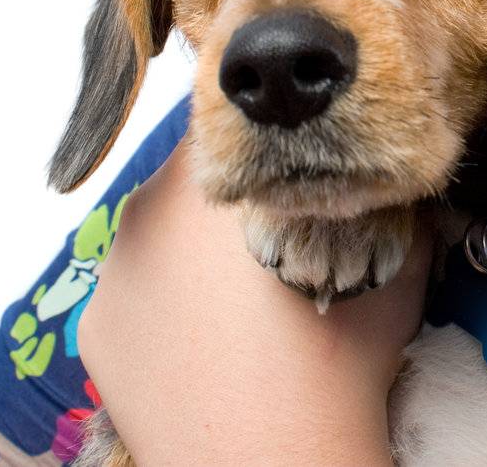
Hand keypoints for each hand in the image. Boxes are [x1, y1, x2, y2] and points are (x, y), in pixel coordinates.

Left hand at [76, 136, 434, 465]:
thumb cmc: (337, 363)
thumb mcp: (392, 259)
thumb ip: (381, 196)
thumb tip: (383, 169)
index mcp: (218, 181)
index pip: (235, 121)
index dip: (271, 142)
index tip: (298, 171)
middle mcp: (146, 213)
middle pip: (194, 176)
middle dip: (234, 196)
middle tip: (281, 233)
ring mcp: (110, 272)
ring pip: (161, 232)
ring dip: (196, 246)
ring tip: (245, 293)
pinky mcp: (94, 325)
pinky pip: (136, 287)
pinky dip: (166, 299)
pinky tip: (208, 334)